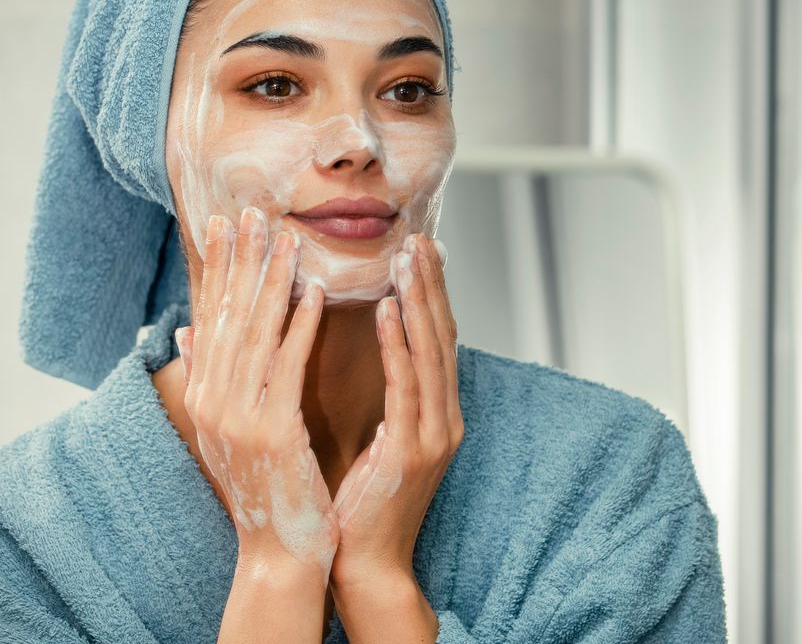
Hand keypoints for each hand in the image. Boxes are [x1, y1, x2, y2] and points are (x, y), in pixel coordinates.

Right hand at [176, 207, 336, 585]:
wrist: (280, 547)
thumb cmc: (266, 484)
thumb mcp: (227, 428)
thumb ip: (209, 376)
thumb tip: (185, 330)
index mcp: (203, 396)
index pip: (210, 319)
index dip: (217, 269)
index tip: (224, 223)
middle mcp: (212, 401)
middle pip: (228, 317)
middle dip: (241, 261)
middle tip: (252, 210)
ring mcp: (237, 417)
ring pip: (257, 334)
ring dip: (272, 281)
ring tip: (286, 238)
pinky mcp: (271, 431)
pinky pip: (287, 367)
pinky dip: (300, 326)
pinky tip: (315, 293)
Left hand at [329, 233, 461, 639]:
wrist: (363, 563)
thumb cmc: (356, 503)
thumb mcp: (372, 440)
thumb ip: (377, 396)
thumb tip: (359, 356)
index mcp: (435, 415)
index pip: (435, 342)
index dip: (431, 295)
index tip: (420, 251)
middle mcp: (445, 418)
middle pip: (443, 337)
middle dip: (432, 284)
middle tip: (421, 237)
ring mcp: (435, 434)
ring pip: (431, 352)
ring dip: (420, 299)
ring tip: (407, 257)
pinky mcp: (415, 449)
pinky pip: (407, 385)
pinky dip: (399, 343)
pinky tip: (387, 309)